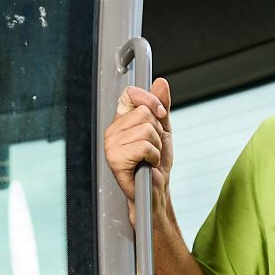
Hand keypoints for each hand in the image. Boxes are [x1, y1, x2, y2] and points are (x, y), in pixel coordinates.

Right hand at [103, 77, 171, 221]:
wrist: (155, 191)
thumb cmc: (155, 164)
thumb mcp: (163, 129)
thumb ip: (161, 105)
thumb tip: (161, 83)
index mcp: (121, 121)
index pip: (130, 94)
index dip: (149, 100)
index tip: (160, 114)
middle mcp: (113, 130)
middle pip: (144, 112)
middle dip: (157, 131)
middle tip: (153, 147)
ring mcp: (111, 144)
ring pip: (146, 129)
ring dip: (156, 146)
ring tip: (150, 157)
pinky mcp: (115, 158)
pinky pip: (144, 145)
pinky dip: (153, 156)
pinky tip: (146, 164)